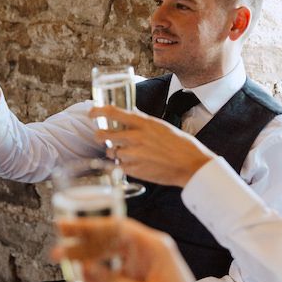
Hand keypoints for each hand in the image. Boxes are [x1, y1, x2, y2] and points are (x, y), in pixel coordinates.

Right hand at [56, 219, 281, 281]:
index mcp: (153, 246)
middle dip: (81, 250)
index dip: (88, 224)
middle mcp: (146, 255)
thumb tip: (86, 269)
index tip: (65, 225)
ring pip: (106, 269)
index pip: (114, 227)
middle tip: (58, 253)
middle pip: (107, 245)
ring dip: (86, 278)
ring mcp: (142, 273)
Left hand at [90, 106, 212, 186]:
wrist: (190, 164)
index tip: (91, 112)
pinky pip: (119, 166)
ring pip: (111, 152)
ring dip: (113, 152)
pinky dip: (122, 165)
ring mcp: (134, 154)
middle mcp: (136, 137)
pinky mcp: (135, 170)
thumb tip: (128, 112)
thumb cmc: (178, 143)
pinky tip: (131, 163)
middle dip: (99, 136)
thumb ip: (141, 120)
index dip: (97, 111)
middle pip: (105, 134)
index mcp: (142, 123)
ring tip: (122, 152)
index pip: (113, 112)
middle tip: (100, 136)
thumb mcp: (159, 125)